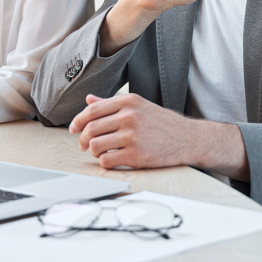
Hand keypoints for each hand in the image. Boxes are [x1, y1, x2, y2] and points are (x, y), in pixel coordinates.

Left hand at [69, 94, 196, 168]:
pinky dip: (104, 162)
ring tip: (100, 152)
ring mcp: (132, 136)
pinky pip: (107, 160)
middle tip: (83, 145)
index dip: (78, 121)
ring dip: (93, 152)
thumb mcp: (138, 106)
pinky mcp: (136, 155)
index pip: (92, 110)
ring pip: (96, 145)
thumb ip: (112, 103)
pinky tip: (112, 159)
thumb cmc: (162, 122)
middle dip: (82, 139)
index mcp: (128, 101)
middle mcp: (129, 116)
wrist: (188, 139)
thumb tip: (89, 100)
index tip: (74, 129)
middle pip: (90, 129)